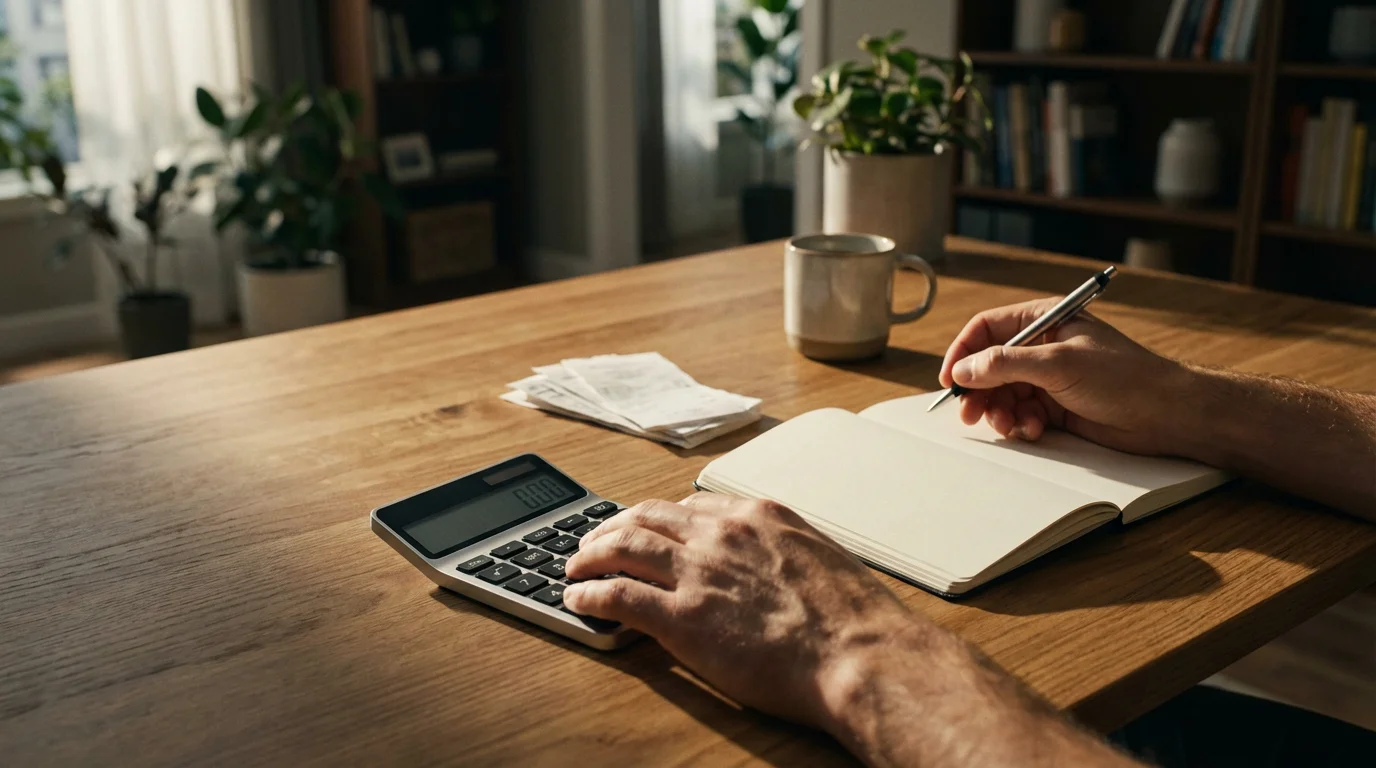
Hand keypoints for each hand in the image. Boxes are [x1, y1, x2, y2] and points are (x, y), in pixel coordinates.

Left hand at [562, 493, 939, 731]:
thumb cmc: (853, 620)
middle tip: (595, 540)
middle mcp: (722, 533)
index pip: (690, 505)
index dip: (657, 517)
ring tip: (575, 565)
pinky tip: (578, 598)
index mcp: (758, 515)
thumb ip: (782, 552)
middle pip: (647, 516)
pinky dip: (589, 592)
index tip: (645, 527)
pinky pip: (618, 595)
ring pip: (623, 545)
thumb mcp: (819, 560)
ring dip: (591, 554)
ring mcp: (699, 572)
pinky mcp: (682, 617)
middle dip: (613, 526)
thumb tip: (769, 566)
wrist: (859, 653)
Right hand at [938, 298, 1191, 455]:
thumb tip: (963, 370)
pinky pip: (1021, 414)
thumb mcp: (1060, 363)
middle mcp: (1042, 347)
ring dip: (999, 412)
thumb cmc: (1123, 376)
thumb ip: (1006, 364)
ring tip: (1009, 426)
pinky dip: (1020, 424)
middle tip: (970, 415)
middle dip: (979, 392)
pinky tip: (1033, 430)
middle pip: (989, 366)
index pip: (986, 329)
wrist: (1166, 414)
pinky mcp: (1055, 407)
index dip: (963, 353)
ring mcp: (1048, 378)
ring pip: (1002, 394)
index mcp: (1044, 320)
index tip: (951, 381)